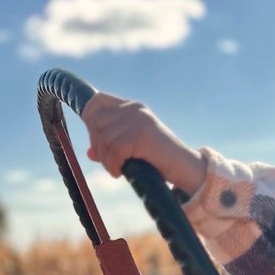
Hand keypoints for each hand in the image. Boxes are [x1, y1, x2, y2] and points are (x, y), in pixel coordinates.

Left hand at [82, 92, 206, 195]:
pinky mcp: (141, 135)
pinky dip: (113, 165)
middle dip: (97, 145)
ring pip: (103, 139)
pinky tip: (119, 173)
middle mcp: (134, 109)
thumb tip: (90, 152)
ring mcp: (139, 120)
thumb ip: (111, 147)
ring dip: (106, 159)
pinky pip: (114, 151)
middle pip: (96, 122)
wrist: (185, 168)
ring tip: (116, 169)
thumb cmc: (158, 161)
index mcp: (132, 107)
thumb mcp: (131, 150)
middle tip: (109, 161)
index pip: (98, 101)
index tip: (95, 139)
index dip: (89, 118)